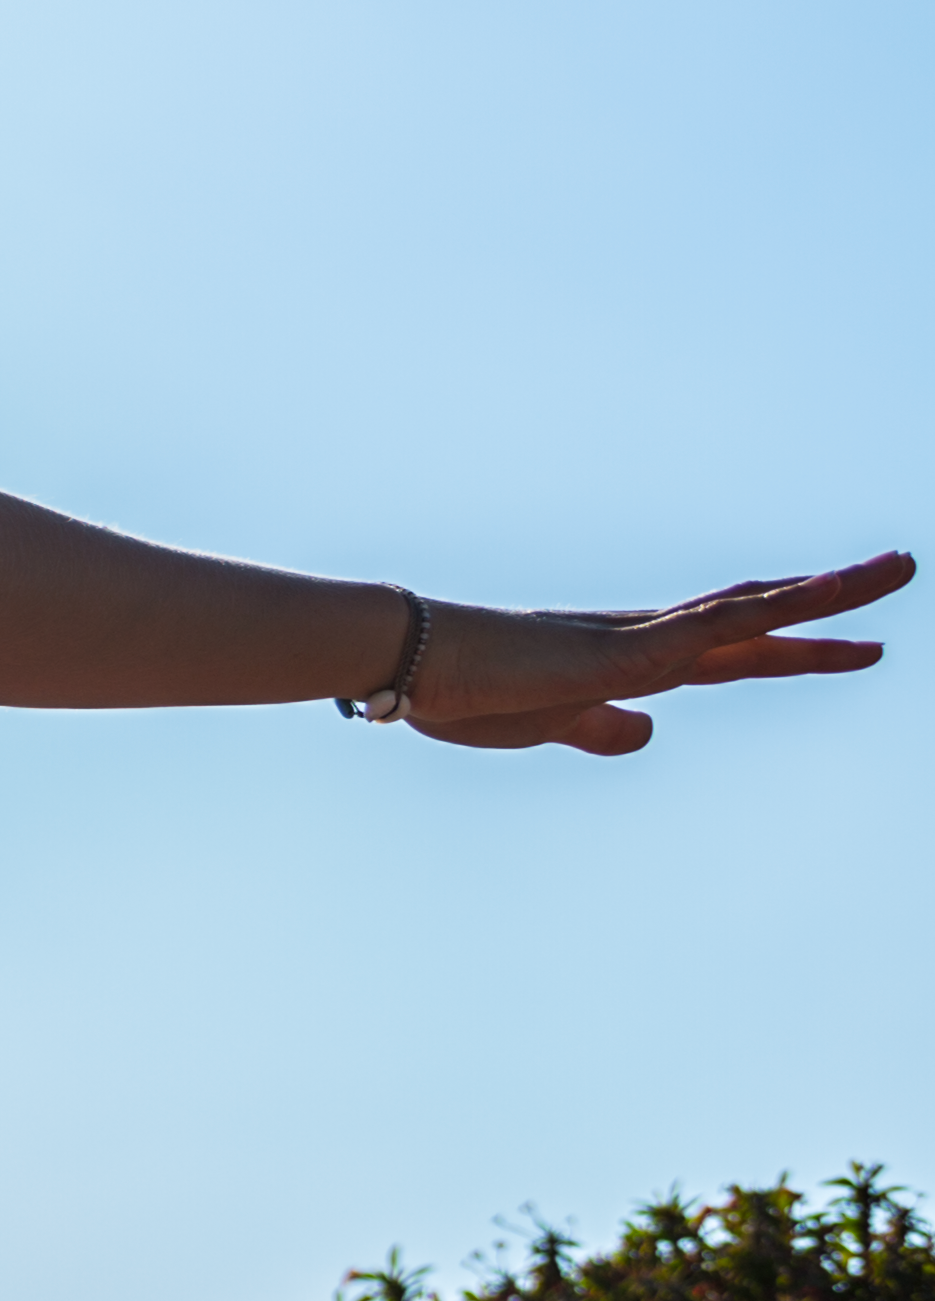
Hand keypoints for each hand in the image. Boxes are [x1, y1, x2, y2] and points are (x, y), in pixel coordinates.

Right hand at [401, 556, 905, 756]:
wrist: (414, 662)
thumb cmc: (465, 691)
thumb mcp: (548, 727)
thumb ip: (600, 727)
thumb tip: (647, 731)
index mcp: (633, 660)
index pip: (736, 650)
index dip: (800, 646)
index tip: (858, 644)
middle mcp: (650, 637)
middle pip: (762, 614)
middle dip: (834, 600)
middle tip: (902, 569)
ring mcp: (645, 637)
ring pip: (756, 606)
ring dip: (830, 591)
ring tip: (898, 569)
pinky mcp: (631, 647)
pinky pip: (717, 624)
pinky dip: (772, 610)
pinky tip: (816, 600)